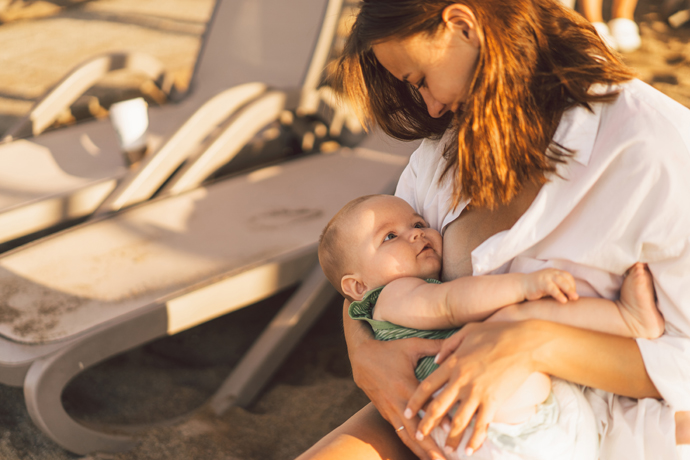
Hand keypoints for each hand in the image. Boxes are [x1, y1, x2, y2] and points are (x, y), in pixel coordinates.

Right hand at [349, 333, 446, 459]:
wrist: (361, 358)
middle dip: (430, 447)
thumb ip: (434, 347)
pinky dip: (412, 445)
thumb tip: (457, 345)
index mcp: (405, 385)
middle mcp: (397, 402)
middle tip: (445, 459)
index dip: (438, 418)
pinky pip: (401, 433)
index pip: (423, 405)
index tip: (452, 430)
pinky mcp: (387, 414)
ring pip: (406, 436)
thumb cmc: (389, 350)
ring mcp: (390, 411)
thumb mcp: (411, 345)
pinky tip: (423, 454)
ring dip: (421, 451)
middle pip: (414, 430)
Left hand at [405, 321, 545, 454]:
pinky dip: (475, 439)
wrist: (525, 343)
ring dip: (451, 437)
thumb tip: (436, 359)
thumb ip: (448, 345)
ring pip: (458, 421)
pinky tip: (470, 450)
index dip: (416, 401)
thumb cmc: (497, 333)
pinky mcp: (493, 401)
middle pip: (438, 407)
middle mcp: (461, 380)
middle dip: (426, 424)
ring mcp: (477, 392)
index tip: (408, 413)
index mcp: (453, 363)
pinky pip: (481, 425)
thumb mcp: (468, 331)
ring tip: (446, 449)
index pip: (427, 386)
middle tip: (418, 436)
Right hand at [523, 268, 578, 302]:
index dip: (572, 285)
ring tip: (573, 298)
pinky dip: (559, 295)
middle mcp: (551, 272)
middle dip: (572, 288)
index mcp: (554, 272)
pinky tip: (563, 301)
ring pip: (561, 282)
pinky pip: (552, 289)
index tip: (573, 295)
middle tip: (576, 298)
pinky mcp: (541, 283)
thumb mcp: (550, 285)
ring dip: (569, 290)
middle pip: (565, 278)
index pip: (567, 276)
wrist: (520, 286)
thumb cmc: (536, 288)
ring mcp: (545, 277)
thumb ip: (559, 287)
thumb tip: (572, 296)